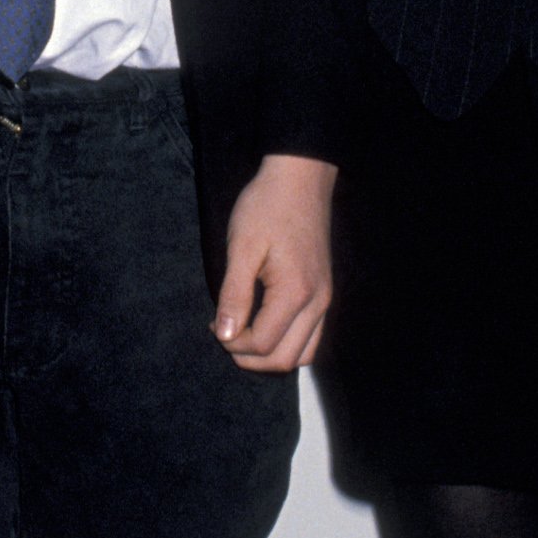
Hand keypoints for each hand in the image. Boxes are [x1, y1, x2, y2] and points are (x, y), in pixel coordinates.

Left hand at [214, 155, 336, 373]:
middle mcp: (317, 303)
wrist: (300, 178)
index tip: (212, 326)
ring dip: (271, 355)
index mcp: (295, 293)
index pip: (264, 344)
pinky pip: (310, 336)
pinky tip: (263, 325)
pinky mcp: (324, 293)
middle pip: (286, 359)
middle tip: (225, 336)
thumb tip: (225, 335)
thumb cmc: (267, 207)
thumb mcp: (241, 248)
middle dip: (251, 357)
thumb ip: (234, 296)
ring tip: (242, 335)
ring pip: (303, 353)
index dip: (233, 344)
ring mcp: (325, 299)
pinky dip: (287, 342)